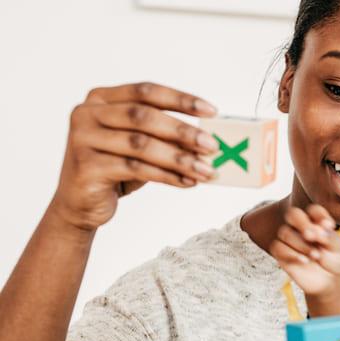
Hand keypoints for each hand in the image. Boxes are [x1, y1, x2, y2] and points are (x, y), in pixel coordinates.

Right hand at [49, 82, 217, 231]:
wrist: (81, 203)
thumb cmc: (115, 169)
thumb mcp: (140, 148)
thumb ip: (164, 138)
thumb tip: (206, 139)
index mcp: (101, 99)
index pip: (146, 92)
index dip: (180, 99)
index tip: (212, 111)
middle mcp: (88, 113)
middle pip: (143, 117)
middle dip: (183, 131)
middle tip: (212, 146)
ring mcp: (83, 139)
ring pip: (141, 145)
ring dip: (180, 158)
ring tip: (206, 170)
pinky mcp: (87, 166)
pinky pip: (135, 168)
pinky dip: (167, 176)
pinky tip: (187, 182)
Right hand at [270, 204, 339, 314]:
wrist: (329, 281)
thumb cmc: (333, 260)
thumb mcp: (337, 248)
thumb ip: (329, 237)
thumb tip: (319, 230)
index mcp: (316, 222)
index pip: (314, 211)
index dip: (320, 216)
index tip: (330, 226)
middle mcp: (300, 227)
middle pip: (293, 214)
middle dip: (303, 223)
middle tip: (312, 236)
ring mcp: (289, 239)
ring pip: (286, 232)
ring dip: (301, 244)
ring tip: (316, 256)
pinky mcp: (281, 252)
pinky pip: (278, 247)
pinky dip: (291, 254)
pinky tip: (304, 261)